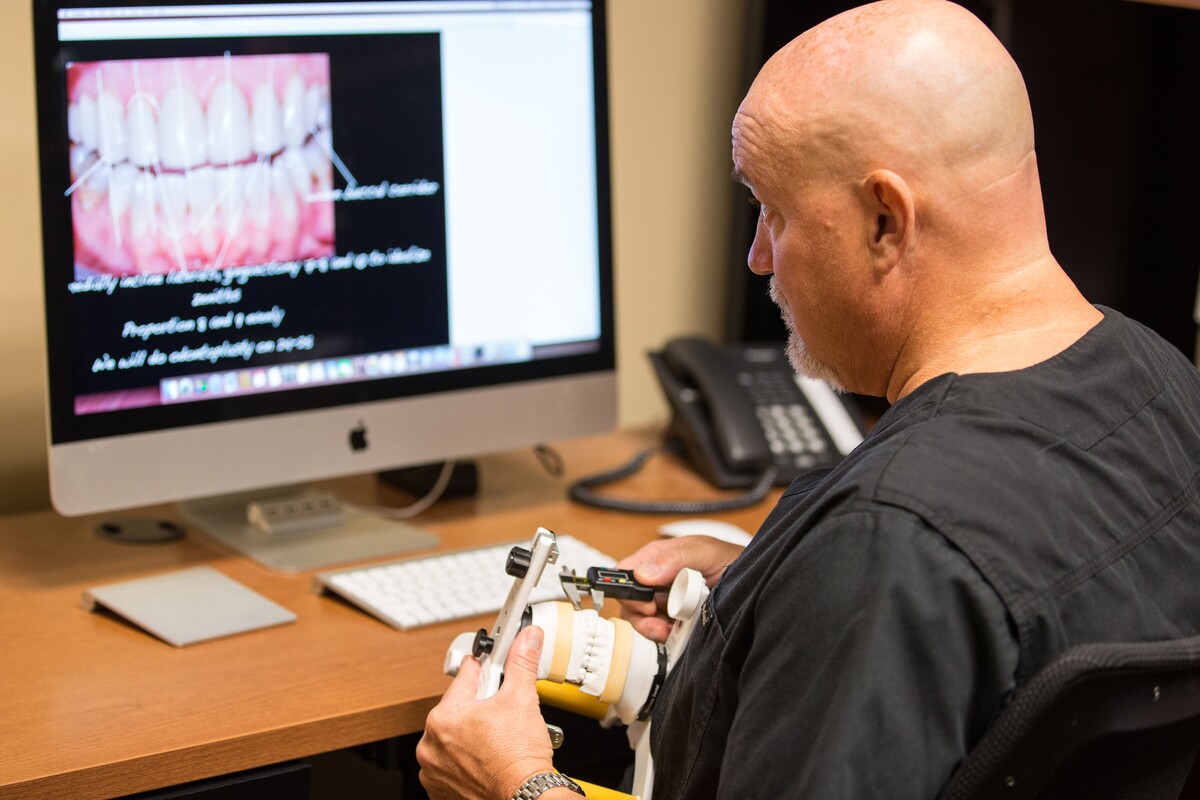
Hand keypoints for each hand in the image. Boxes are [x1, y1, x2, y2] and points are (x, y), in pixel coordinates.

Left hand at [417, 625, 555, 799]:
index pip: (465, 677)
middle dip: (479, 706)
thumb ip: (521, 662)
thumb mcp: (522, 699)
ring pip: (454, 738)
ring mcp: (435, 770)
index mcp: (444, 717)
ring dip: (472, 734)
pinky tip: (487, 758)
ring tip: (497, 738)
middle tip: (503, 712)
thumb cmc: (519, 758)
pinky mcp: (441, 790)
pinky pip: (452, 765)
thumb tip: (526, 639)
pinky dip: (466, 760)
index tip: (492, 665)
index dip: (485, 668)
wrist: (524, 797)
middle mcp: (432, 744)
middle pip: (459, 709)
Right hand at [616, 535, 743, 640]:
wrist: (753, 584)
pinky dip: (662, 638)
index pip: (625, 572)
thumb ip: (675, 558)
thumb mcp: (705, 552)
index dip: (626, 588)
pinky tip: (674, 636)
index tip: (644, 602)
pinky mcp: (673, 623)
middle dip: (638, 614)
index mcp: (658, 558)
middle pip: (628, 600)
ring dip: (649, 629)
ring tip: (667, 631)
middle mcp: (657, 582)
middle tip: (656, 619)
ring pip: (639, 620)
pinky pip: (656, 634)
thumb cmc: (729, 560)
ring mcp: (664, 604)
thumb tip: (643, 574)